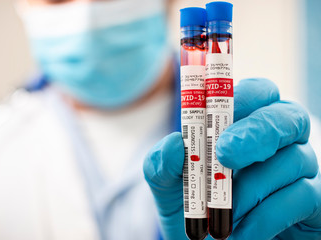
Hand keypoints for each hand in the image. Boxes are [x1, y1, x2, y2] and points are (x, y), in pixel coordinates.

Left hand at [143, 78, 320, 239]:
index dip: (244, 97)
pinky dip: (267, 215)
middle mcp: (278, 141)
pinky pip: (305, 196)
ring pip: (295, 159)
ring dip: (252, 188)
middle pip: (288, 115)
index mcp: (244, 125)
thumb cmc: (193, 206)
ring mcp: (299, 169)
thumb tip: (175, 143)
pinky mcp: (313, 202)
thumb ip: (163, 161)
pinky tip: (243, 231)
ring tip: (226, 213)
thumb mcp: (168, 185)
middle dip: (257, 132)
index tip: (218, 120)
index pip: (257, 92)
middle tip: (226, 154)